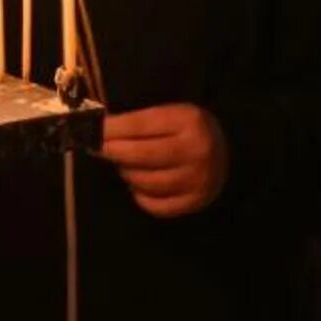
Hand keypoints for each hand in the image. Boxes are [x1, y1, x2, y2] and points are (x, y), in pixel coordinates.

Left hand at [100, 104, 228, 217]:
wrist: (229, 155)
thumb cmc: (190, 131)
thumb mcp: (174, 114)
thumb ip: (142, 121)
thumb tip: (100, 130)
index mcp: (190, 120)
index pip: (141, 125)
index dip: (112, 129)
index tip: (92, 130)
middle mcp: (196, 150)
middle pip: (140, 155)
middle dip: (113, 151)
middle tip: (99, 149)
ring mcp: (197, 179)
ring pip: (145, 182)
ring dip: (127, 173)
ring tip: (124, 166)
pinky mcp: (194, 202)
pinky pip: (154, 205)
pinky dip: (140, 196)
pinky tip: (138, 186)